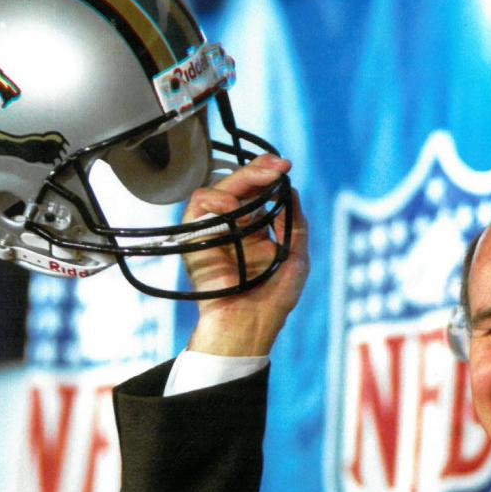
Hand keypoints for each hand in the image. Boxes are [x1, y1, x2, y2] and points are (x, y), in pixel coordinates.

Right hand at [182, 154, 308, 356]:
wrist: (251, 325)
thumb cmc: (274, 299)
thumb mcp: (295, 255)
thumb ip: (294, 223)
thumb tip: (290, 190)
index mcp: (254, 230)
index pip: (257, 193)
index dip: (268, 176)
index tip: (284, 167)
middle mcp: (232, 227)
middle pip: (239, 186)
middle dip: (257, 170)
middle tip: (276, 166)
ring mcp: (214, 231)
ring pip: (219, 189)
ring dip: (241, 179)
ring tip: (263, 178)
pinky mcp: (195, 238)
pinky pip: (198, 206)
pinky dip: (215, 199)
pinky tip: (232, 204)